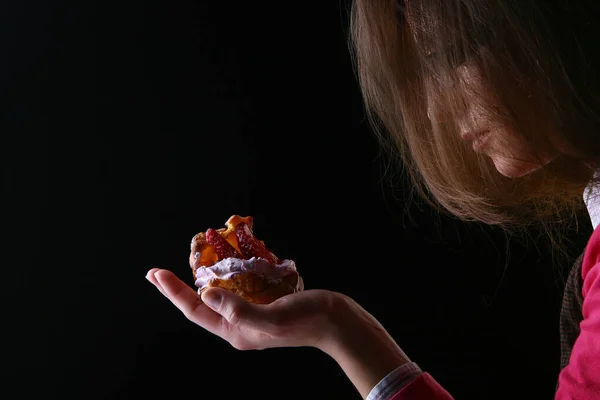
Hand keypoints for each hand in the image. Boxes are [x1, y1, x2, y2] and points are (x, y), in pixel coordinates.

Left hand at [146, 268, 409, 397]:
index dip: (174, 292)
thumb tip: (207, 293)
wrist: (339, 322)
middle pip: (203, 303)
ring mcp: (253, 313)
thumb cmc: (308, 320)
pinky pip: (241, 286)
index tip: (155, 273)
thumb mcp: (272, 318)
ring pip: (221, 293)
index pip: (196, 310)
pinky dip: (232, 272)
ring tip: (194, 260)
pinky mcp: (266, 303)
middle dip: (182, 286)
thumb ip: (238, 309)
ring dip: (206, 276)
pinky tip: (231, 259)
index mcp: (236, 331)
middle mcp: (240, 324)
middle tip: (161, 271)